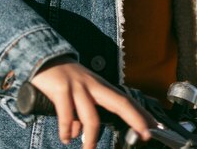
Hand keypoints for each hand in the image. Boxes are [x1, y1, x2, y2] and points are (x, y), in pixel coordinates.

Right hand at [30, 58, 154, 147]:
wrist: (42, 57)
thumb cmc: (63, 78)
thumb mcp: (76, 94)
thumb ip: (79, 114)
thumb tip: (79, 133)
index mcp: (99, 86)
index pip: (124, 99)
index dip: (140, 113)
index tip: (154, 126)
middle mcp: (92, 84)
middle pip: (119, 101)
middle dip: (135, 118)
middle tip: (145, 135)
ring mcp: (78, 86)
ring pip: (92, 116)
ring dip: (92, 137)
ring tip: (88, 148)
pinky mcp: (61, 88)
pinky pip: (66, 115)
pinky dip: (66, 130)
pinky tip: (65, 138)